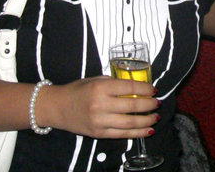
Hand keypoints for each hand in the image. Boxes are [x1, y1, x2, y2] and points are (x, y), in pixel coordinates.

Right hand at [44, 76, 160, 138]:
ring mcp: (99, 121)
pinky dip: (137, 133)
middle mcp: (100, 105)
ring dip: (147, 120)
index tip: (153, 90)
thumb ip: (114, 83)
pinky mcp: (98, 133)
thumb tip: (136, 86)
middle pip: (132, 105)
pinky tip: (148, 130)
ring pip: (130, 122)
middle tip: (158, 102)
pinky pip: (122, 134)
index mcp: (101, 88)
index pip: (129, 87)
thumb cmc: (78, 90)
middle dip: (149, 104)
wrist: (57, 107)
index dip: (145, 89)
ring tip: (156, 116)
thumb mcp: (95, 79)